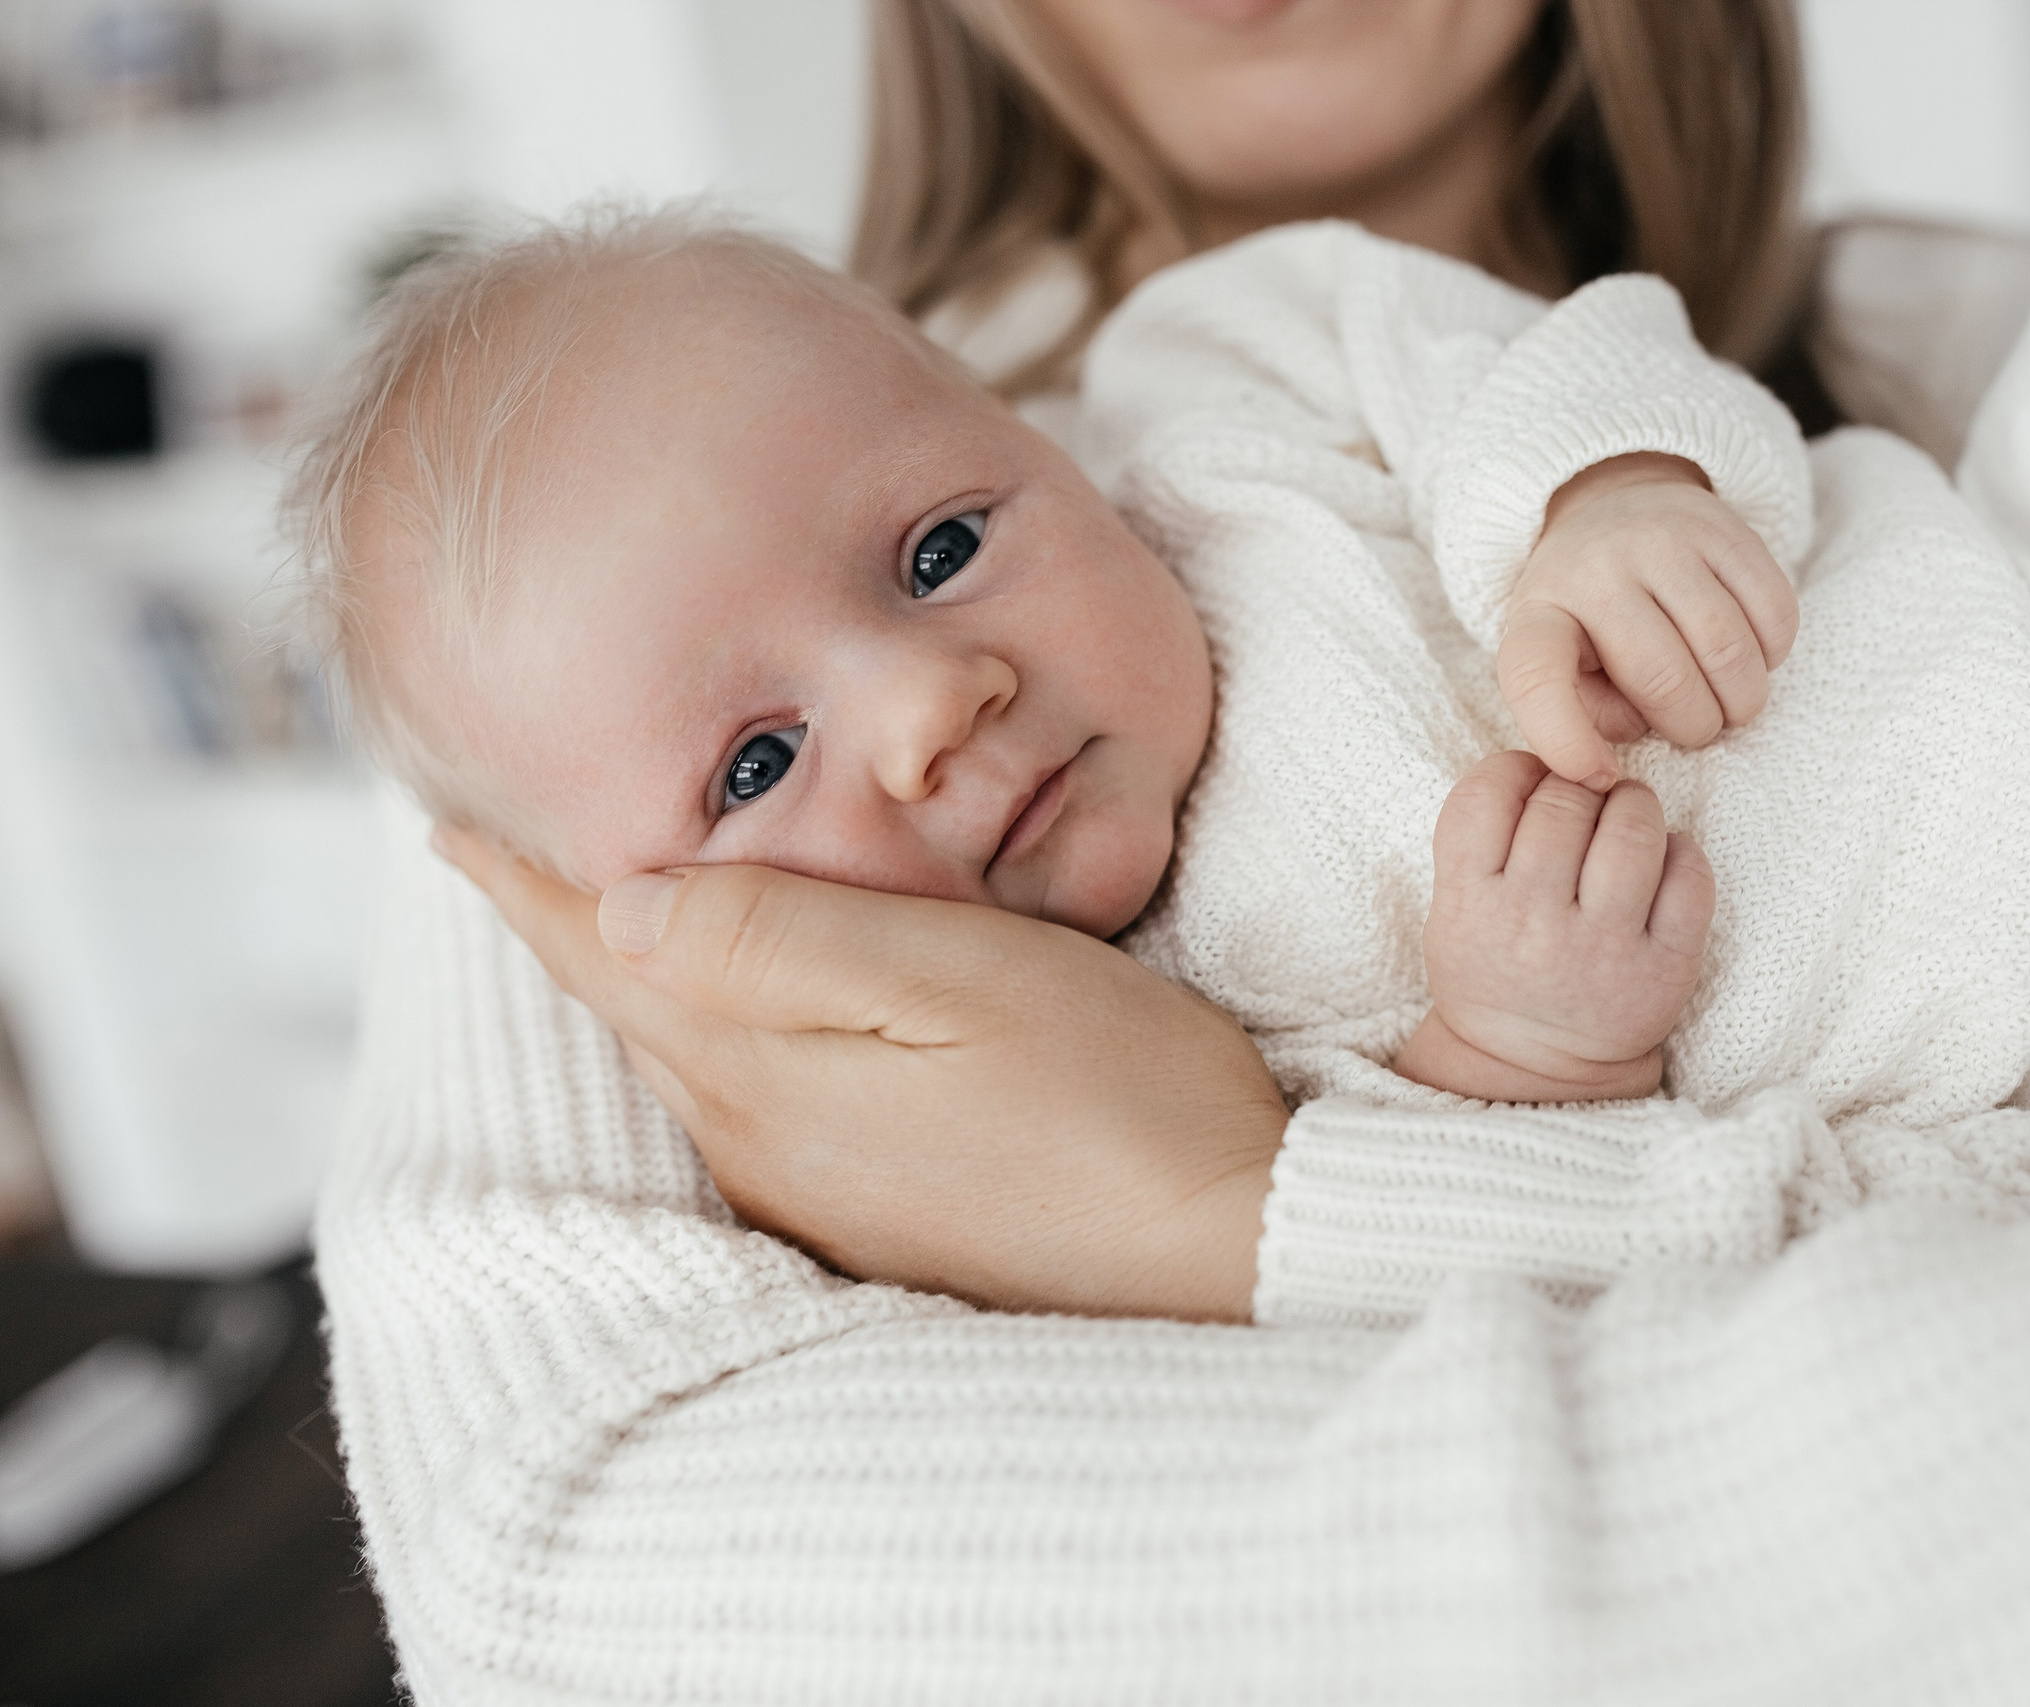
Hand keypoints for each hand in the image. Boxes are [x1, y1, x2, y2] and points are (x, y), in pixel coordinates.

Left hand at [435, 831, 1288, 1321]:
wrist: (1236, 1251)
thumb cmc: (1121, 1098)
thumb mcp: (958, 981)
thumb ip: (786, 940)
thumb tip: (624, 903)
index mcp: (768, 1076)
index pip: (612, 958)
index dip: (527, 885)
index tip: (448, 822)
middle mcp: (769, 1149)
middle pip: (641, 1014)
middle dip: (573, 928)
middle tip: (506, 849)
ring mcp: (825, 1197)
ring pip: (698, 1062)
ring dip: (645, 985)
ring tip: (611, 914)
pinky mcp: (885, 1218)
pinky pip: (760, 1106)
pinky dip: (724, 1037)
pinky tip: (747, 1013)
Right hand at [1392, 751, 1714, 1102]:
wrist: (1533, 1069)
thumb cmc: (1493, 968)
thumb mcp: (1450, 909)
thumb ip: (1479, 837)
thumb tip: (1546, 756)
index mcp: (1468, 906)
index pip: (1488, 792)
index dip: (1516, 769)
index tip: (1530, 783)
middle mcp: (1532, 926)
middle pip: (1564, 799)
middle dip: (1580, 786)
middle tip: (1585, 804)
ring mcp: (1602, 950)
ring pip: (1631, 827)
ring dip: (1634, 806)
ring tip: (1626, 820)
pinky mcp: (1664, 969)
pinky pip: (1690, 875)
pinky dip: (1682, 852)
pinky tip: (1662, 863)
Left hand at [1498, 452, 1798, 791]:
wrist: (1614, 503)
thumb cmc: (1586, 614)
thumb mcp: (1558, 662)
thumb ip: (1577, 714)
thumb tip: (1618, 751)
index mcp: (1540, 610)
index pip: (1536, 677)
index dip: (1566, 740)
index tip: (1601, 777)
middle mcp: (1596, 566)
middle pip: (1664, 679)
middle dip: (1694, 727)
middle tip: (1696, 730)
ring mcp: (1663, 539)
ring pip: (1726, 649)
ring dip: (1740, 700)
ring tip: (1729, 705)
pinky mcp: (1726, 528)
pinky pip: (1774, 612)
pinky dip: (1773, 654)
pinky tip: (1752, 657)